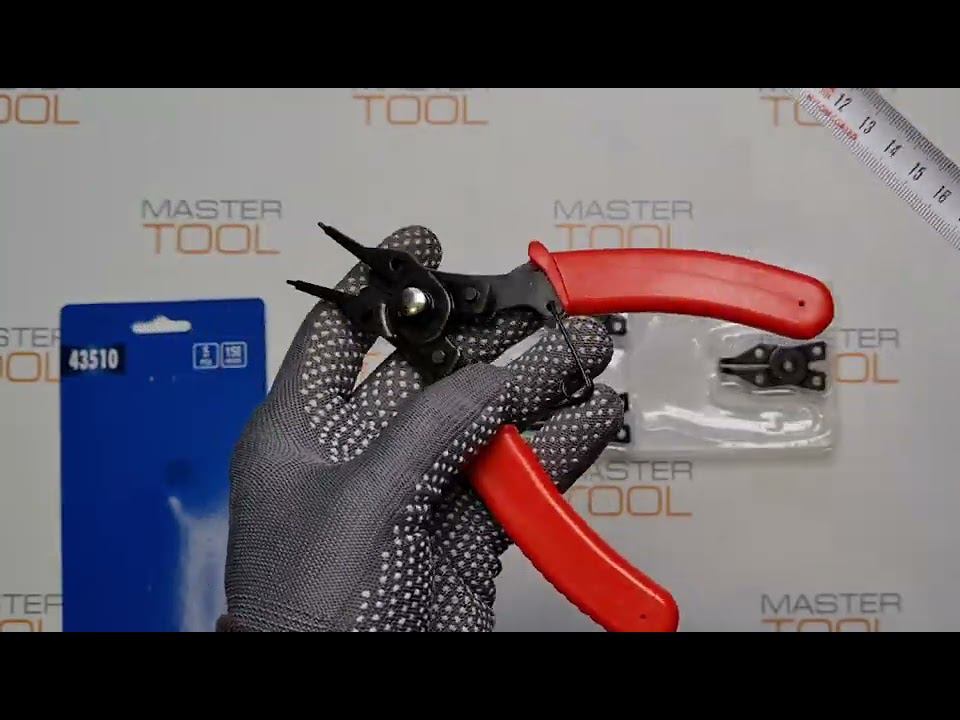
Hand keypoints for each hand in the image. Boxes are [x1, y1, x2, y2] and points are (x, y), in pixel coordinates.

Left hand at [218, 225, 623, 631]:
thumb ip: (432, 430)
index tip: (427, 244)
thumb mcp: (366, 503)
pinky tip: (590, 420)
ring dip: (540, 390)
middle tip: (547, 304)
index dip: (384, 286)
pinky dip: (557, 450)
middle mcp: (360, 460)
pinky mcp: (465, 538)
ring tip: (588, 355)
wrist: (346, 701)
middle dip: (493, 336)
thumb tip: (491, 378)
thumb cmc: (309, 620)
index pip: (341, 336)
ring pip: (487, 425)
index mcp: (303, 436)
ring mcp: (417, 499)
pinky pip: (518, 481)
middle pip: (434, 374)